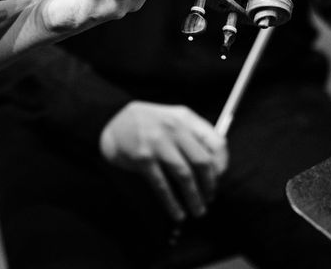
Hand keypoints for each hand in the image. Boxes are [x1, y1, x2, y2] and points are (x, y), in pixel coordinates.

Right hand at [99, 101, 227, 221]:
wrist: (109, 119)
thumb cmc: (146, 123)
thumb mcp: (171, 118)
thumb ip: (192, 134)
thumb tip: (215, 167)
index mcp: (184, 117)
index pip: (216, 142)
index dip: (221, 164)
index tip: (219, 178)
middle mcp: (173, 128)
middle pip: (202, 162)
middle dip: (210, 185)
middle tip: (209, 198)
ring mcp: (157, 143)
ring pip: (185, 176)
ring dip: (194, 197)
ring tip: (198, 211)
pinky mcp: (142, 158)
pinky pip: (162, 185)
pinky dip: (172, 203)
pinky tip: (177, 213)